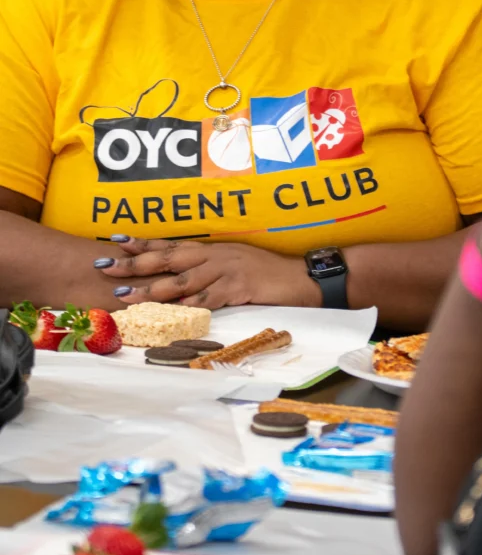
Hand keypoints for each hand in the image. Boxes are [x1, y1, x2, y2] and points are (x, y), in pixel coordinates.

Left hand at [94, 238, 321, 309]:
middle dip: (135, 263)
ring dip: (152, 287)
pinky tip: (170, 312)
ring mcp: (227, 270)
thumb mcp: (234, 265)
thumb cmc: (267, 274)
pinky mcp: (239, 288)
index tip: (115, 241)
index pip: (171, 244)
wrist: (302, 278)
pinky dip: (188, 306)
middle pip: (168, 258)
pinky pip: (209, 298)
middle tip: (106, 266)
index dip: (142, 243)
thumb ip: (208, 271)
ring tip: (126, 293)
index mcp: (212, 250)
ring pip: (183, 280)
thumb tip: (179, 283)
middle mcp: (215, 256)